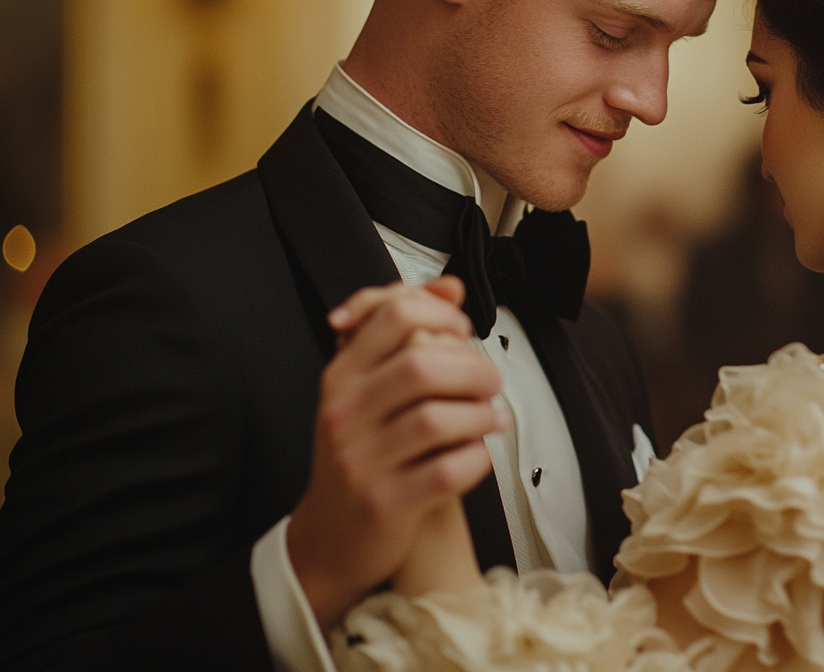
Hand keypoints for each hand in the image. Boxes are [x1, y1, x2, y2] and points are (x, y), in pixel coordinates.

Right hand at [286, 277, 505, 627]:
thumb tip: (451, 287)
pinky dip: (476, 458)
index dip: (445, 316)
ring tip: (492, 416)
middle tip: (490, 380)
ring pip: (437, 419)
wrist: (331, 537)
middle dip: (472, 367)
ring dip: (480, 414)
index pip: (397, 315)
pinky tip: (479, 452)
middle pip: (423, 364)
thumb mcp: (367, 388)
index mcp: (341, 375)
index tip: (462, 334)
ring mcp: (361, 460)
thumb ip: (405, 333)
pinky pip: (447, 471)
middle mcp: (344, 413)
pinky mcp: (385, 504)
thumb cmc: (361, 452)